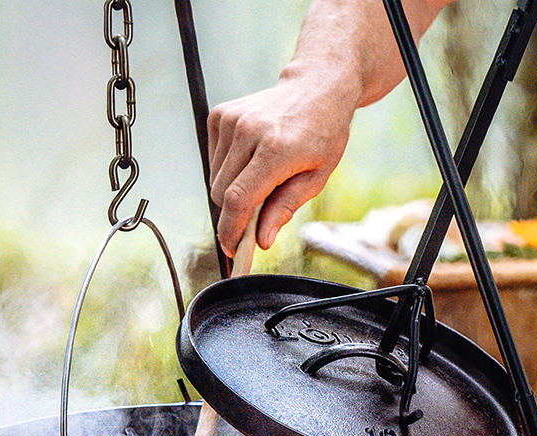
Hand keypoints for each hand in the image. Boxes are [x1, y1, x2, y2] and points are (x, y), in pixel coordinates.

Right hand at [208, 72, 356, 256]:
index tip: (232, 249)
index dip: (231, 231)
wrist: (317, 86)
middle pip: (222, 194)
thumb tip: (261, 240)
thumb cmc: (323, 133)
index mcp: (277, 149)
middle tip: (255, 217)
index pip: (239, 200)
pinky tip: (250, 160)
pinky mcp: (220, 115)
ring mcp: (231, 120)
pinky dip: (227, 171)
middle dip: (234, 214)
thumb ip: (285, 209)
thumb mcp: (316, 178)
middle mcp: (249, 131)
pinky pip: (213, 161)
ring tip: (260, 179)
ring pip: (214, 180)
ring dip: (231, 191)